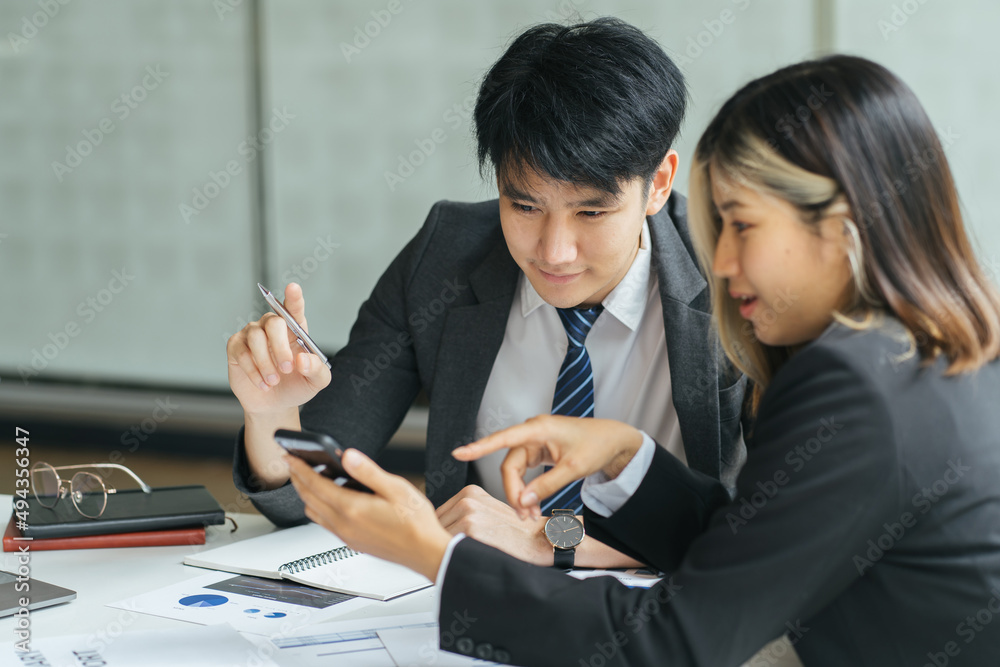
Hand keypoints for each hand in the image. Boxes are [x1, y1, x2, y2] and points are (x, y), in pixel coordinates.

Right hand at [226, 282, 330, 415]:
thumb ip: (316, 369)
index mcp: (295, 329)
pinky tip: (263, 383)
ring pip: (256, 338)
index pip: (293, 308)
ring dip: (266, 363)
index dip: (293, 297)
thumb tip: (303, 359)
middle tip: (286, 368)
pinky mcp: (235, 347)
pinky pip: (241, 353)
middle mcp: (272, 326)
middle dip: (280, 347)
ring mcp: (252, 334)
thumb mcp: (316, 381)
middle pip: (274, 322)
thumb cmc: (296, 386)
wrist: (274, 404)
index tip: (293, 288)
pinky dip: (253, 371)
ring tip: (273, 381)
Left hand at [285, 449, 452, 581]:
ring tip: (309, 479)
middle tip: (292, 464)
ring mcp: (346, 536)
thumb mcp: (395, 488)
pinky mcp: (352, 542)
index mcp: (352, 509)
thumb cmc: (416, 523)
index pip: (315, 485)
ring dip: (307, 495)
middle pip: (309, 499)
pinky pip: (325, 523)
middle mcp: (344, 525)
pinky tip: (331, 499)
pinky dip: (319, 507)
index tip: (289, 456)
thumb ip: (368, 472)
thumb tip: (347, 456)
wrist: (426, 553)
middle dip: (298, 479)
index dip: (300, 468)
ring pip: (314, 513)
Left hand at [436, 485, 551, 565]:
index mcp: (469, 493)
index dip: (440, 534)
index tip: (449, 543)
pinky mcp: (471, 531)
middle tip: (460, 553)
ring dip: (445, 552)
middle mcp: (467, 500)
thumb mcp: (488, 512)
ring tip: (468, 557)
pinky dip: (453, 558)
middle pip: (434, 527)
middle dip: (441, 542)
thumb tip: (436, 529)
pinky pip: (447, 549)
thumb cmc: (517, 534)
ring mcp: (468, 514)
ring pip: (438, 539)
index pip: (436, 516)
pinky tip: (470, 560)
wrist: (541, 541)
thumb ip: (463, 515)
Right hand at [453, 415, 643, 519]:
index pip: (502, 439)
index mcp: (538, 430)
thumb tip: (523, 501)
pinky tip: (532, 505)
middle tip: (523, 515)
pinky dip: (527, 489)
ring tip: (529, 515)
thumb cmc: (596, 446)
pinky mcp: (539, 452)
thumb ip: (546, 485)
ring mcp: (535, 443)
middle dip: (513, 492)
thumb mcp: (573, 469)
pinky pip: (525, 472)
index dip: (479, 447)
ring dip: (520, 493)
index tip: (459, 453)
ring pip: (515, 471)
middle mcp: (532, 434)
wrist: (614, 441)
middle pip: (510, 466)